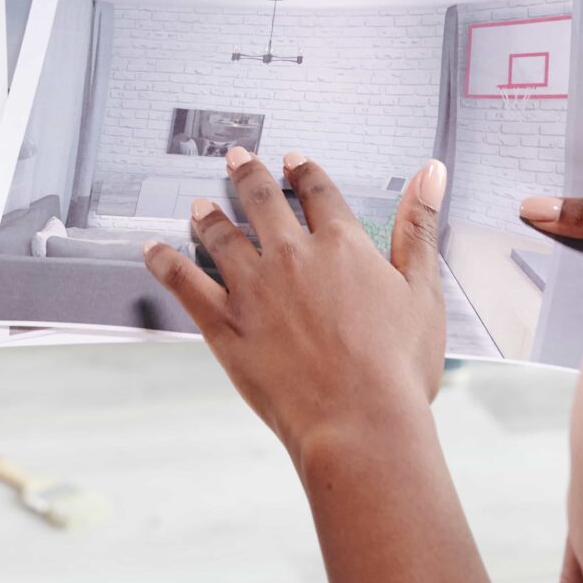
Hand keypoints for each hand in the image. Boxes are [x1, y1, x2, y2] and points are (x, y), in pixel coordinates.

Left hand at [145, 149, 448, 471]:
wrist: (360, 424)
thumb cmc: (398, 370)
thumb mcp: (423, 291)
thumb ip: (420, 226)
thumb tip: (430, 173)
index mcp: (341, 245)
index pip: (318, 193)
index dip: (304, 172)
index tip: (293, 161)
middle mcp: (291, 256)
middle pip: (262, 201)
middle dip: (248, 174)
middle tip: (236, 158)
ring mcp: (253, 288)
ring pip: (221, 235)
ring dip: (208, 214)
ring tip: (199, 204)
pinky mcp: (224, 323)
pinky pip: (184, 282)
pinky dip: (165, 261)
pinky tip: (152, 250)